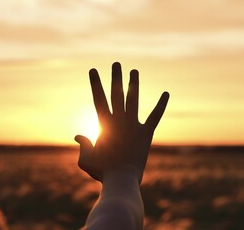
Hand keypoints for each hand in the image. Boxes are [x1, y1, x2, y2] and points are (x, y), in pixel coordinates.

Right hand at [75, 62, 168, 182]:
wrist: (122, 180)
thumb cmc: (102, 172)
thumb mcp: (86, 159)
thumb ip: (82, 145)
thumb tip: (77, 135)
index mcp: (104, 124)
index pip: (99, 99)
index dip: (96, 83)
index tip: (93, 70)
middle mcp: (119, 121)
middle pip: (117, 94)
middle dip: (116, 77)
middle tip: (116, 63)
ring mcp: (133, 125)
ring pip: (133, 100)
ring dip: (133, 84)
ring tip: (134, 71)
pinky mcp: (146, 133)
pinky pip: (155, 116)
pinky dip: (160, 105)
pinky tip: (166, 94)